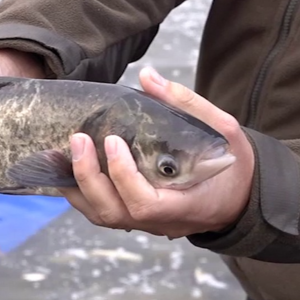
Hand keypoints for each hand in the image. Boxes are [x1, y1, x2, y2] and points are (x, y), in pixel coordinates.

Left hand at [59, 67, 254, 237]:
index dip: (123, 176)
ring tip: (60, 153)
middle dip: (89, 177)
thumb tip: (147, 76)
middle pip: (113, 213)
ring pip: (102, 217)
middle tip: (77, 139)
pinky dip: (82, 194)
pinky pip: (103, 213)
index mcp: (185, 204)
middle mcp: (161, 221)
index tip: (112, 140)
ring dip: (78, 187)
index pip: (144, 203)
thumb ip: (186, 104)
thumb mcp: (223, 130)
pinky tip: (67, 169)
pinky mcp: (137, 219)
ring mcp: (147, 224)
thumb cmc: (233, 165)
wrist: (239, 198)